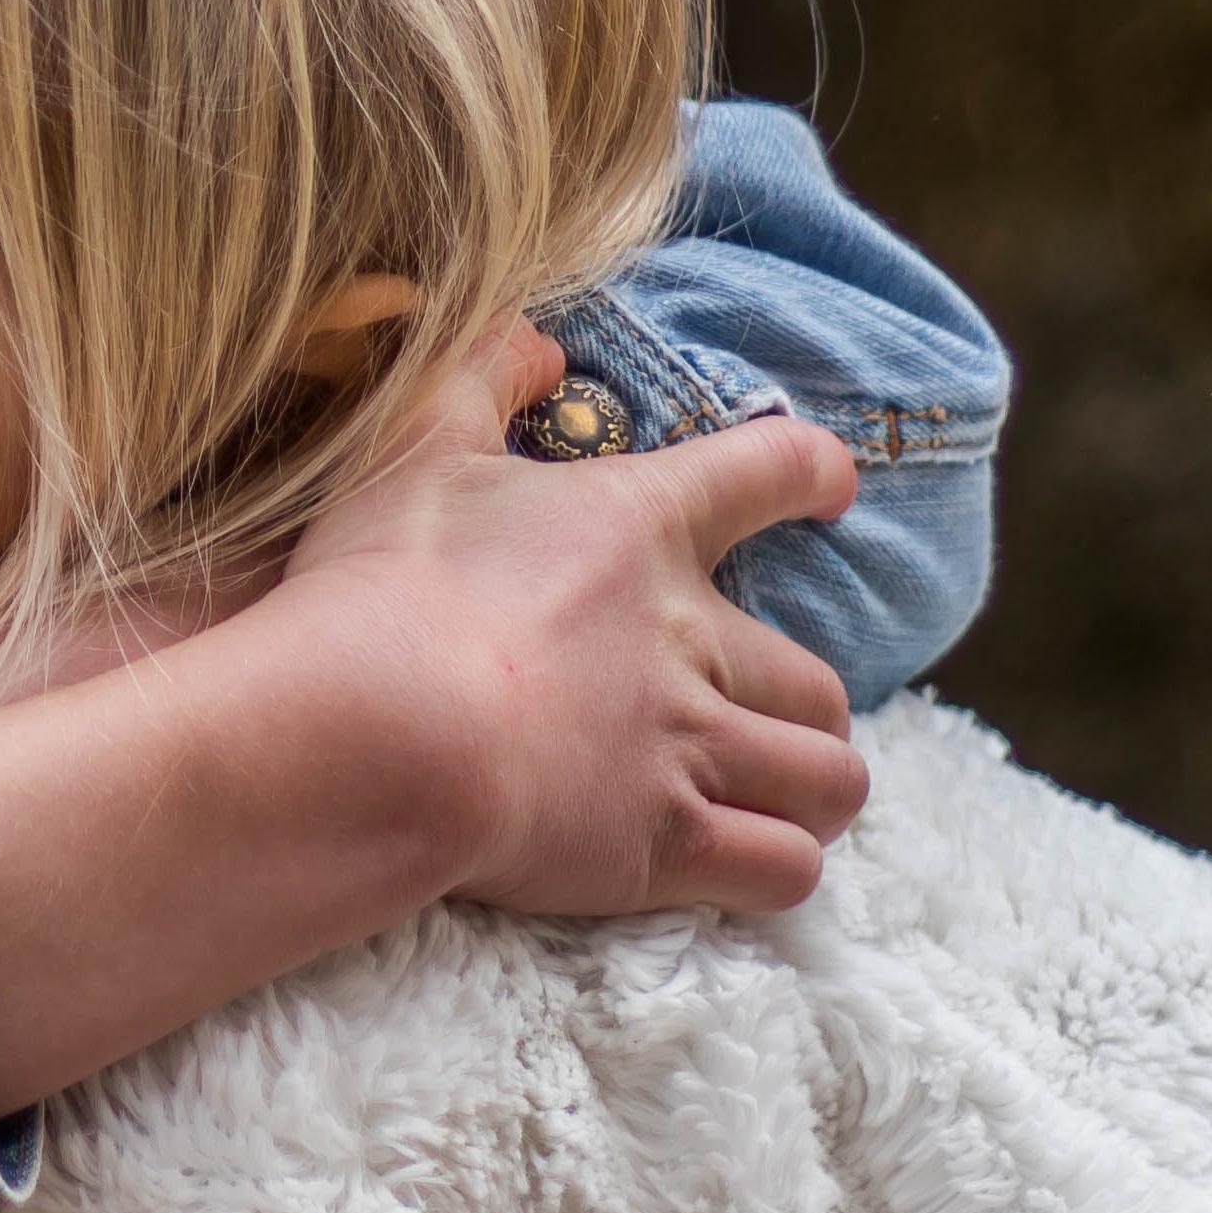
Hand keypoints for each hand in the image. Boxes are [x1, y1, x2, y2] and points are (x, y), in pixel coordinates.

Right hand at [286, 322, 867, 920]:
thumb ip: (481, 376)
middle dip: (804, 705)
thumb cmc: (388, 583)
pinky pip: (785, 870)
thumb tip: (539, 342)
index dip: (811, 472)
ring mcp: (688, 747)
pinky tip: (745, 866)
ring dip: (813, 792)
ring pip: (829, 781)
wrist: (380, 728)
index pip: (767, 471)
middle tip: (762, 718)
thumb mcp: (414, 445)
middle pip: (818, 680)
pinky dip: (778, 868)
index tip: (831, 485)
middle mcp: (690, 638)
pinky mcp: (666, 844)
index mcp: (640, 526)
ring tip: (778, 800)